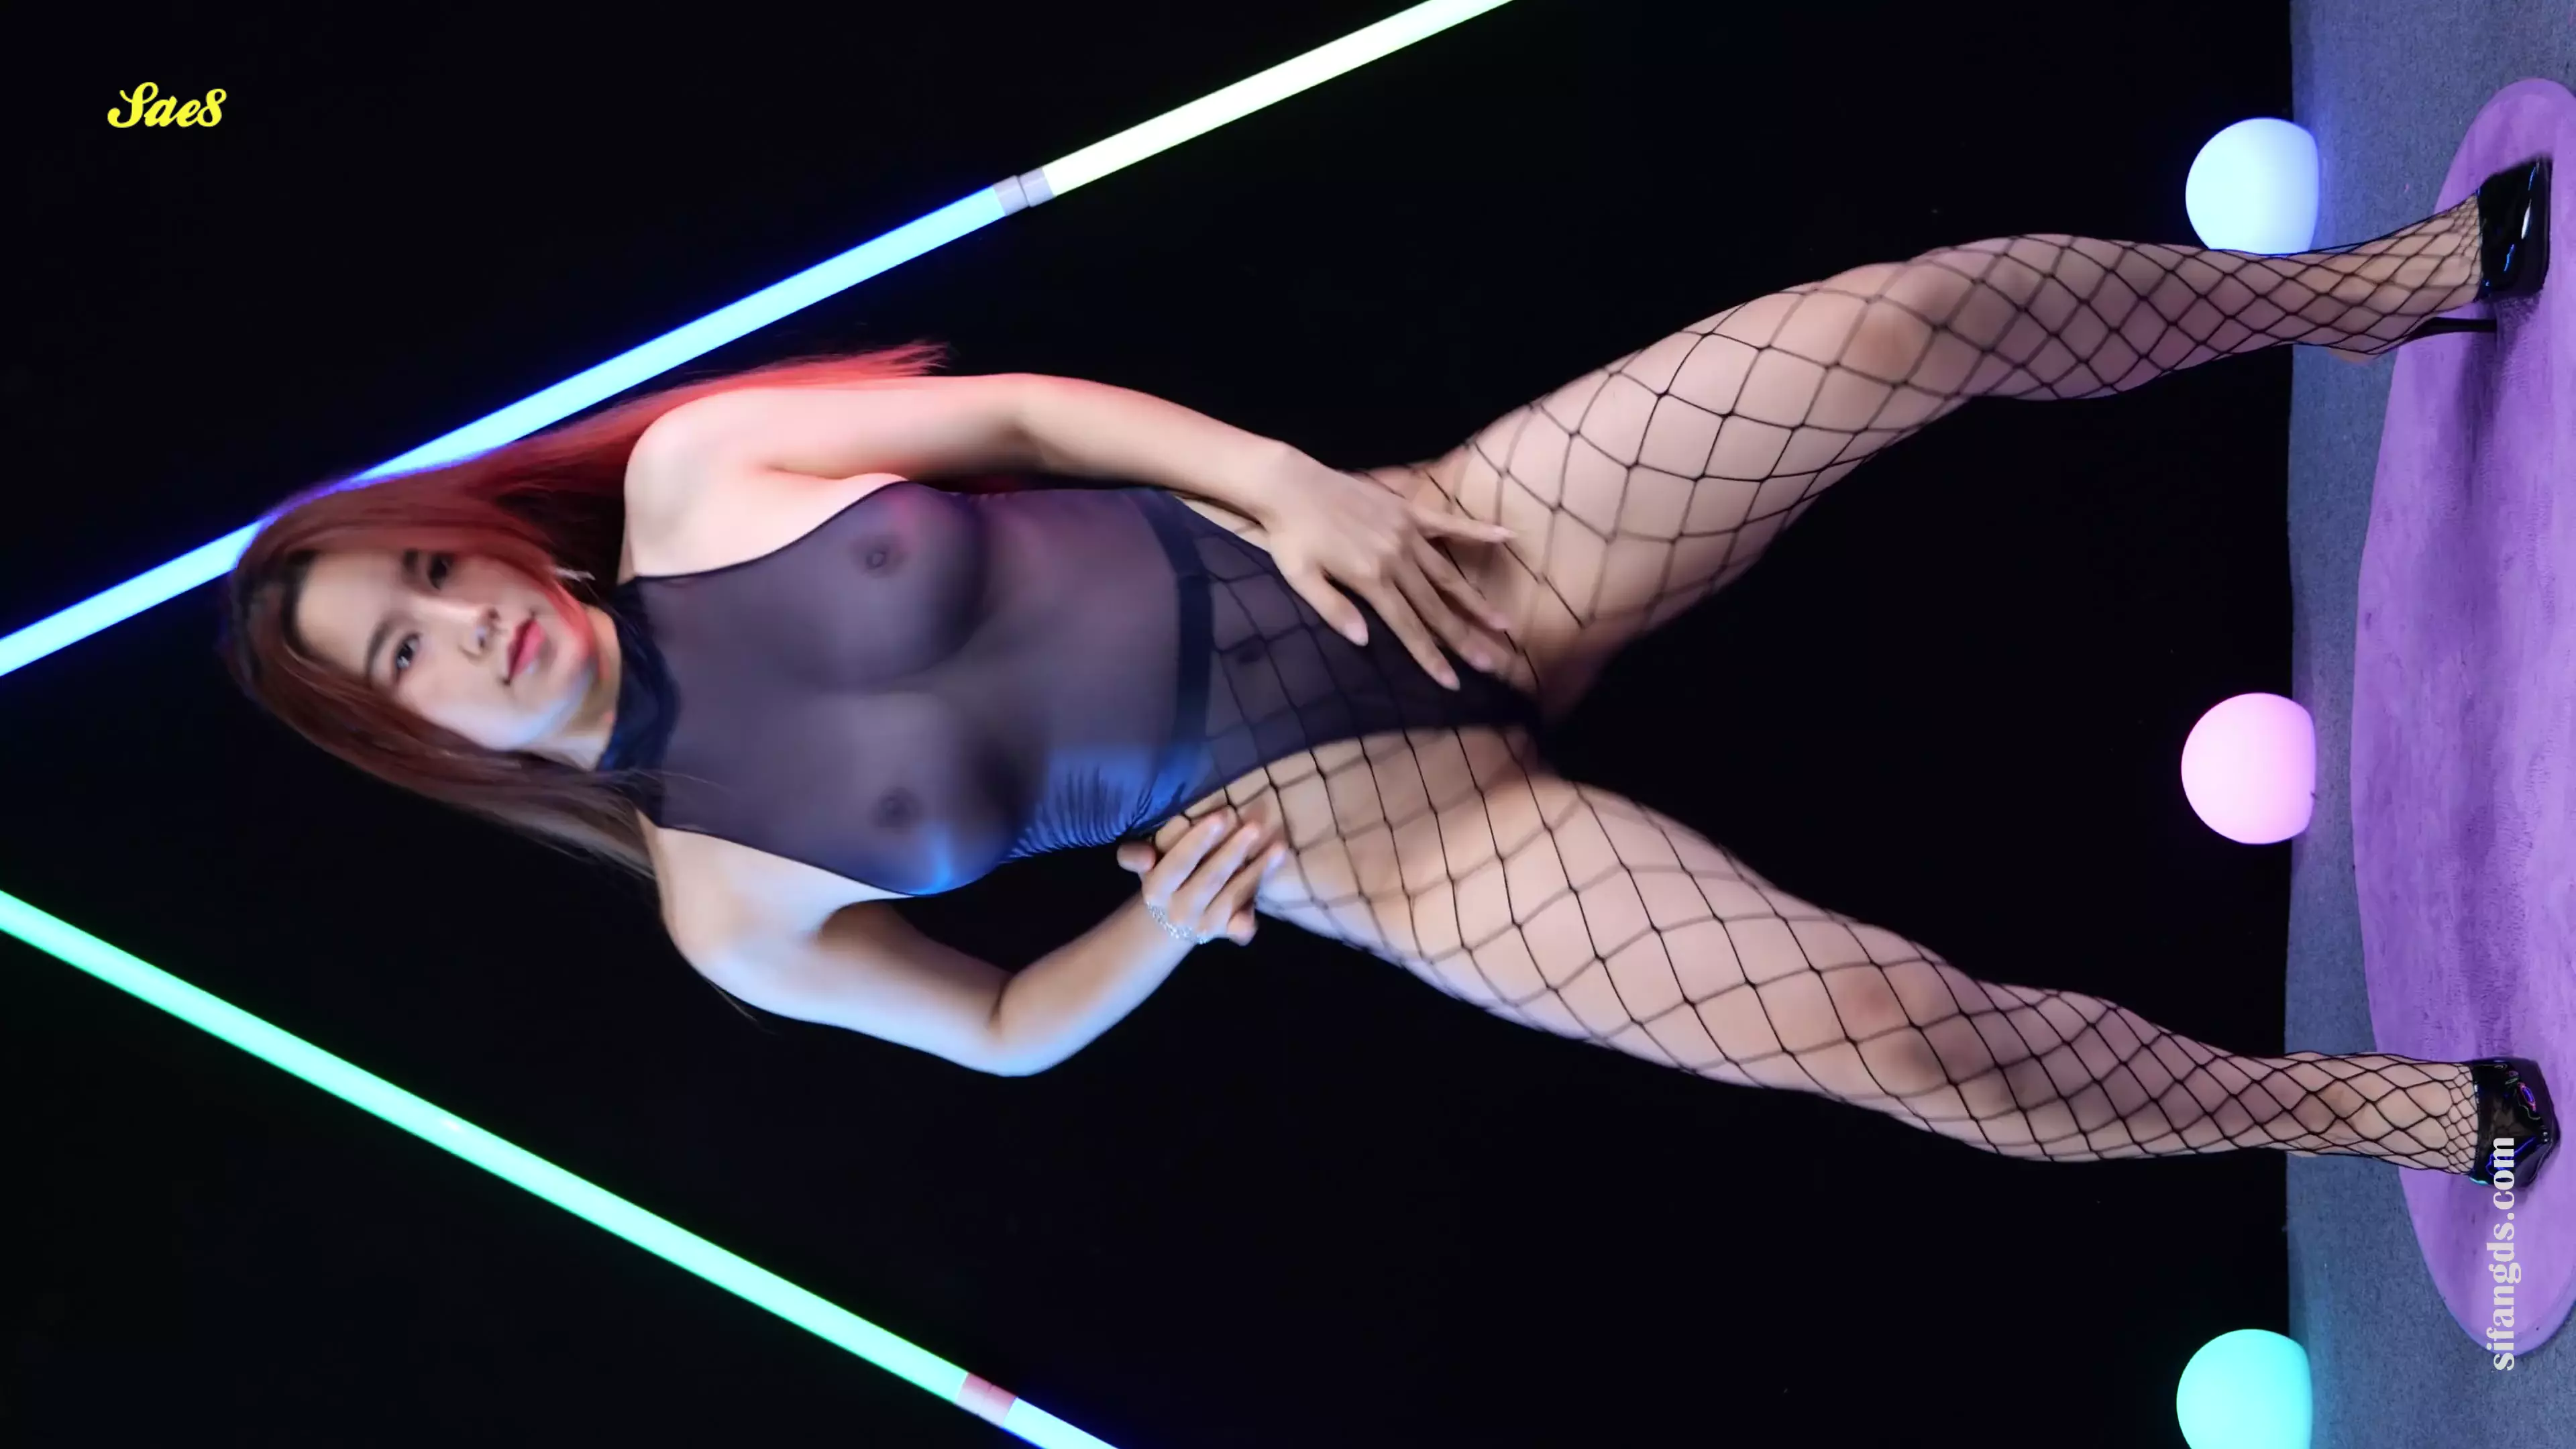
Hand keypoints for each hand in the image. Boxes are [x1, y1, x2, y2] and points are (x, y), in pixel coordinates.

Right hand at [1114, 808, 1284, 945]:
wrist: (1172, 918)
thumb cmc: (1165, 875)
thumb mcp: (1146, 863)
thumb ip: (1134, 855)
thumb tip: (1145, 858)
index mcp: (1156, 890)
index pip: (1178, 863)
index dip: (1199, 841)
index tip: (1223, 815)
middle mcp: (1179, 911)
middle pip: (1210, 880)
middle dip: (1233, 851)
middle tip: (1255, 826)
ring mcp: (1204, 926)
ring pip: (1233, 897)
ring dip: (1257, 871)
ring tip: (1278, 847)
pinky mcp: (1225, 932)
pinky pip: (1244, 924)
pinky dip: (1258, 907)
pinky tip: (1273, 891)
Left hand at [1245, 449, 1518, 689]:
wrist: (1290, 483)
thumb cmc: (1290, 536)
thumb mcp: (1300, 578)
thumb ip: (1333, 609)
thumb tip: (1365, 643)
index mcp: (1370, 579)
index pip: (1408, 627)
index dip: (1431, 657)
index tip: (1453, 682)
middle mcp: (1396, 558)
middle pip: (1435, 607)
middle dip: (1464, 638)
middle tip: (1493, 662)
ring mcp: (1406, 533)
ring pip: (1448, 574)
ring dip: (1475, 601)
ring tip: (1502, 623)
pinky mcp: (1408, 511)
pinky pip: (1448, 523)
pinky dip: (1476, 530)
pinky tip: (1506, 536)